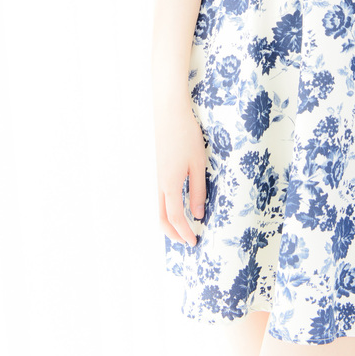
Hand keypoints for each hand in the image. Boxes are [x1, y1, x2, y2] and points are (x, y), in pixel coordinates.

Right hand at [154, 100, 206, 247]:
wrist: (169, 112)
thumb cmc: (186, 136)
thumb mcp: (198, 164)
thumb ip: (197, 190)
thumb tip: (197, 214)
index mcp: (170, 185)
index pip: (175, 218)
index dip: (184, 233)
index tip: (193, 242)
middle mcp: (159, 183)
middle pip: (161, 218)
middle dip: (172, 233)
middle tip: (186, 240)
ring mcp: (156, 176)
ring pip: (157, 207)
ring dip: (168, 221)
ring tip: (182, 227)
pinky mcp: (157, 168)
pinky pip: (159, 195)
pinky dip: (166, 208)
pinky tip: (176, 204)